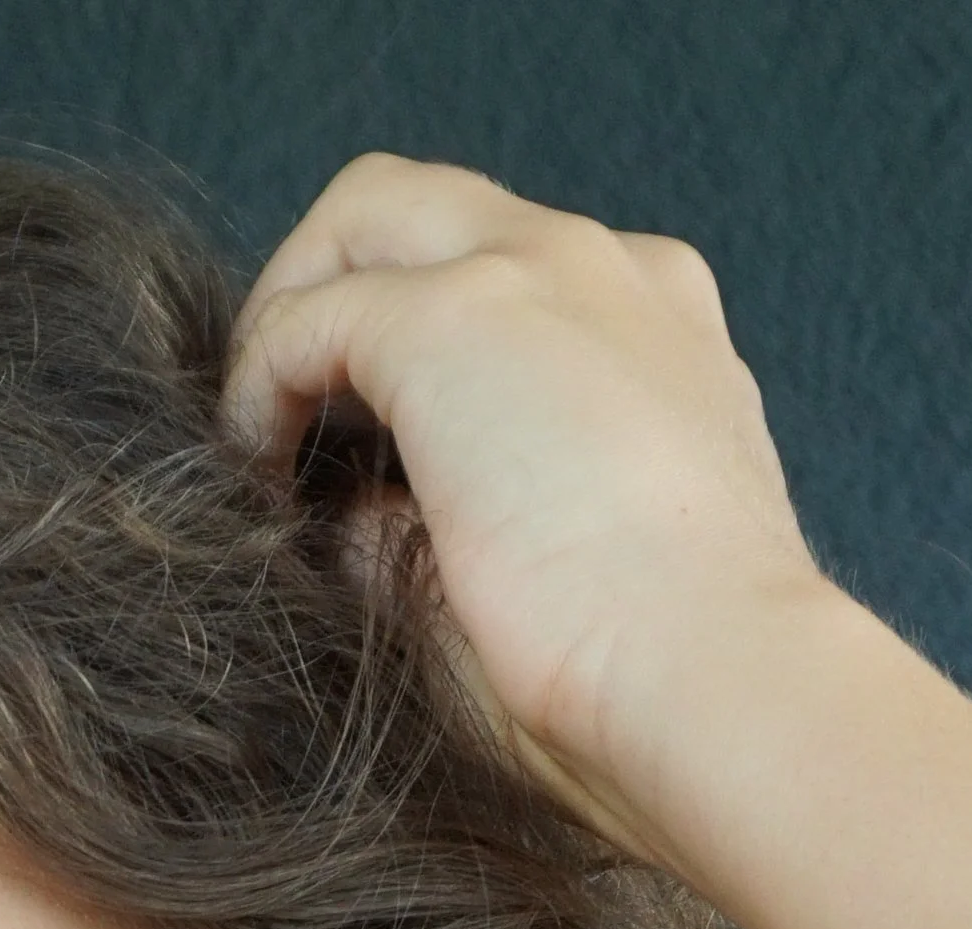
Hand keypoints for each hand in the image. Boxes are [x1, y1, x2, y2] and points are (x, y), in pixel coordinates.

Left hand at [224, 155, 831, 860]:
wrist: (713, 679)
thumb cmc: (646, 678)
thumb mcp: (560, 570)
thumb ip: (452, 522)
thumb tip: (343, 518)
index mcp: (656, 326)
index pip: (506, 275)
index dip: (408, 343)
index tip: (353, 447)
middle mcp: (605, 269)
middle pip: (424, 206)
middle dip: (328, 285)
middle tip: (280, 413)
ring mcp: (535, 273)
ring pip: (365, 216)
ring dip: (289, 316)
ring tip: (259, 442)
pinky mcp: (453, 320)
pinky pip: (309, 315)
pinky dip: (260, 385)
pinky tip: (258, 472)